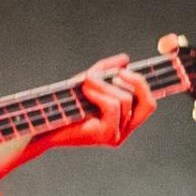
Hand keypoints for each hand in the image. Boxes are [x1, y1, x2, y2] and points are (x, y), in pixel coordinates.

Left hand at [33, 54, 157, 154]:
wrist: (46, 123)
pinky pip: (113, 106)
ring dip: (105, 85)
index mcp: (124, 120)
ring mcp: (117, 135)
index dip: (143, 85)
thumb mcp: (89, 81)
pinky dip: (100, 93)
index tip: (124, 70)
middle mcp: (124, 130)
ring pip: (126, 100)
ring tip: (87, 82)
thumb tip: (126, 59)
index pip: (148, 104)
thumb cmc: (65, 105)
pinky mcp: (107, 136)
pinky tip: (86, 91)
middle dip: (136, 82)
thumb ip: (107, 70)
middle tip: (118, 72)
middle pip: (149, 104)